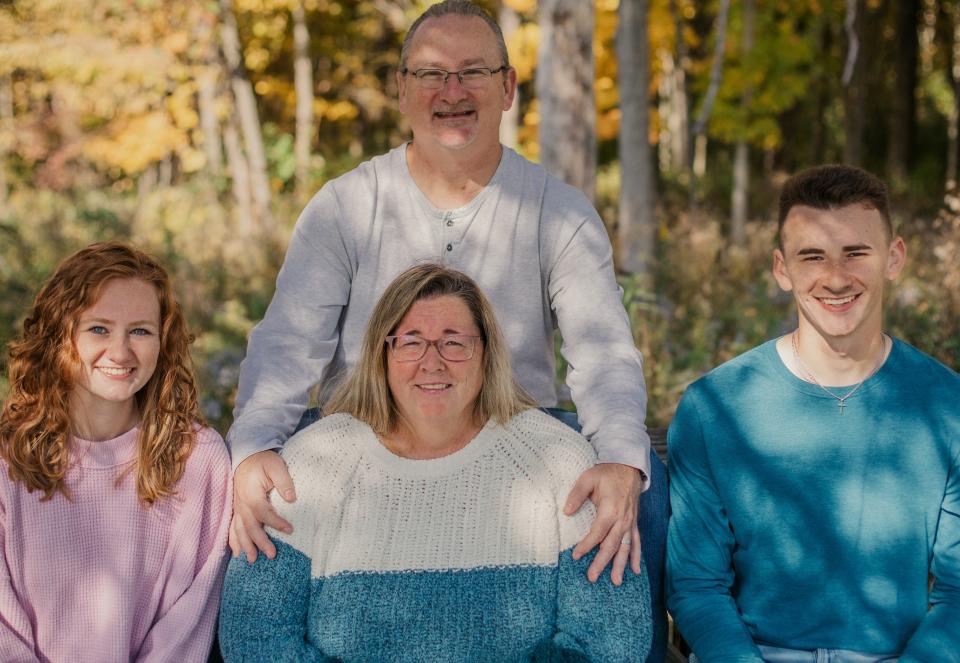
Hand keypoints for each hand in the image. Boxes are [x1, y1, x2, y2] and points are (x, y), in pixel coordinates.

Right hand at [229, 450, 296, 562]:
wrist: (247, 456)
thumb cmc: (263, 461)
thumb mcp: (276, 465)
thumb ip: (284, 481)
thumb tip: (291, 498)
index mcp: (251, 493)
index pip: (263, 512)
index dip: (276, 522)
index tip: (290, 530)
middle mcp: (241, 503)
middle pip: (249, 526)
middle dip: (259, 542)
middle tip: (271, 555)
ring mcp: (237, 507)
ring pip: (239, 530)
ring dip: (245, 546)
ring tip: (252, 560)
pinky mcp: (236, 509)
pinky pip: (232, 527)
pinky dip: (234, 541)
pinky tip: (237, 553)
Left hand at [564, 463, 642, 584]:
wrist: (628, 468)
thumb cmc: (606, 473)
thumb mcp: (588, 478)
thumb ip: (576, 495)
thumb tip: (566, 512)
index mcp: (610, 509)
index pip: (597, 533)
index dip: (587, 545)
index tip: (576, 556)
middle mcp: (622, 519)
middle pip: (611, 545)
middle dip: (601, 562)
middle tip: (592, 577)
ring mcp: (630, 523)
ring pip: (625, 548)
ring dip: (620, 565)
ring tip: (615, 582)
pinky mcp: (634, 523)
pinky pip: (636, 542)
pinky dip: (636, 556)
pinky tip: (636, 570)